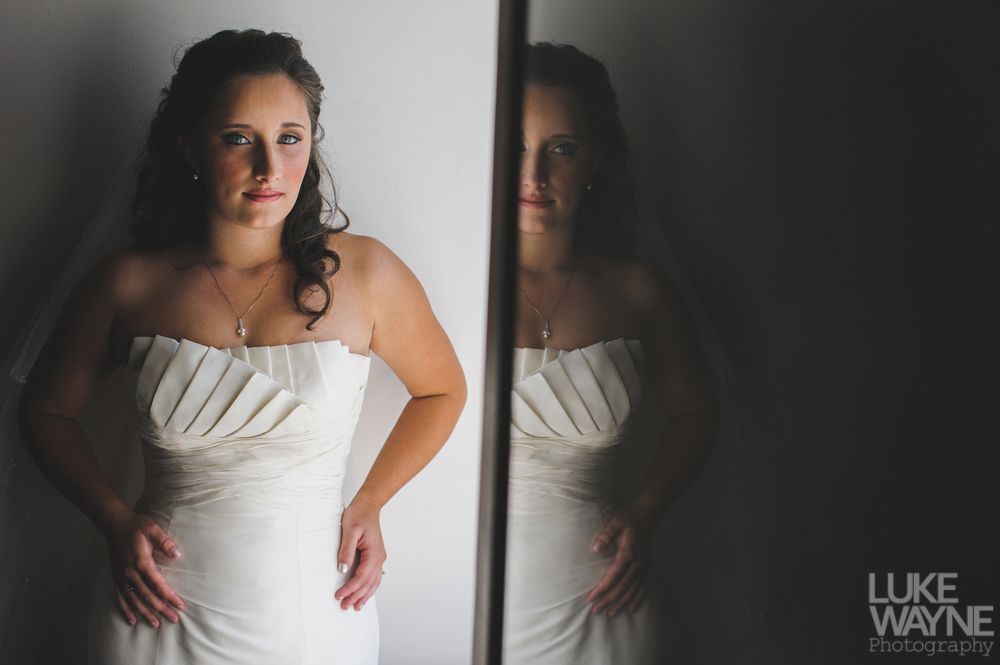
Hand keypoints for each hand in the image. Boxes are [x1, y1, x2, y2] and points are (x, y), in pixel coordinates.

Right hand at [104, 508, 185, 627]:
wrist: (114, 523)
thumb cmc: (136, 525)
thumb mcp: (153, 529)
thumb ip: (165, 542)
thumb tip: (177, 555)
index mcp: (141, 562)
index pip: (158, 584)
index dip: (169, 596)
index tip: (180, 605)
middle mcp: (130, 572)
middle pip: (147, 596)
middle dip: (161, 608)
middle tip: (174, 619)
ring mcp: (121, 576)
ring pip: (134, 600)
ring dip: (145, 613)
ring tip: (156, 624)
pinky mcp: (116, 577)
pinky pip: (120, 597)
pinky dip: (125, 610)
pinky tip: (132, 620)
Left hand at [334, 496, 386, 610]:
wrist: (368, 505)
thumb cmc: (359, 514)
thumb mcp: (350, 530)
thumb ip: (346, 550)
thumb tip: (343, 569)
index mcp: (374, 553)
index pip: (362, 577)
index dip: (350, 588)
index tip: (339, 596)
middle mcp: (379, 557)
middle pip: (369, 583)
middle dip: (356, 596)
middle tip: (344, 606)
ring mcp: (379, 557)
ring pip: (374, 582)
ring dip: (365, 595)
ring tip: (356, 607)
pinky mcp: (375, 556)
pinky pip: (375, 576)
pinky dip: (370, 587)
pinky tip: (365, 594)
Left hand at [586, 507, 651, 617]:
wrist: (647, 515)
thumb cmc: (628, 518)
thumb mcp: (616, 522)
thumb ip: (606, 535)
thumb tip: (595, 549)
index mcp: (628, 553)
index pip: (613, 575)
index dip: (602, 588)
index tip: (591, 598)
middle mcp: (638, 563)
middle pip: (622, 586)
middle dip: (608, 599)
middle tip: (596, 611)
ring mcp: (644, 566)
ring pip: (632, 589)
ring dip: (621, 602)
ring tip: (611, 614)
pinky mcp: (647, 567)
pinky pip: (643, 587)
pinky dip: (637, 599)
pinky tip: (631, 609)